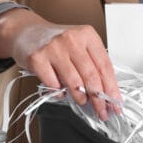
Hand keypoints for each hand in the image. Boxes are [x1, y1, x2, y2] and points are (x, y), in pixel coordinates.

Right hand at [0, 8, 120, 120]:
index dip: (112, 88)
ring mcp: (54, 48)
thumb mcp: (79, 44)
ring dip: (80, 97)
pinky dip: (59, 93)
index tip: (116, 103)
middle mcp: (72, 39)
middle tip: (102, 110)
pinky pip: (53, 84)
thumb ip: (92, 63)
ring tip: (82, 101)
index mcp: (87, 35)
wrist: (26, 32)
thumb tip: (107, 92)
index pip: (105, 66)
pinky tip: (60, 93)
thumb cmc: (55, 41)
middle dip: (99, 99)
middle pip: (92, 76)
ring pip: (74, 82)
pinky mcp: (38, 58)